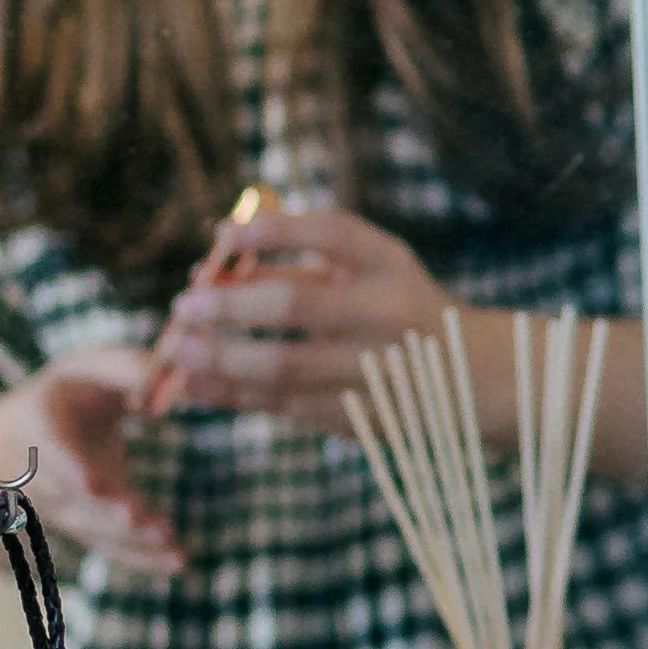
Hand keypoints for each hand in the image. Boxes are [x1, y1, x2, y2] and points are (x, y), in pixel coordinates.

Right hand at [16, 346, 179, 571]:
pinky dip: (142, 559)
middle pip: (73, 500)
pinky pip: (109, 548)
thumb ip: (126, 368)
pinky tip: (178, 563)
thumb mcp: (88, 368)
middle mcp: (40, 475)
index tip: (92, 483)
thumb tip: (170, 382)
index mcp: (37, 425)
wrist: (21, 441)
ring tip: (172, 545)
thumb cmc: (67, 394)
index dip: (69, 467)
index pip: (50, 450)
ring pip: (93, 530)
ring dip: (131, 541)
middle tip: (137, 519)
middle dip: (105, 512)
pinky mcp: (84, 528)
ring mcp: (59, 509)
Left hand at [150, 198, 455, 421]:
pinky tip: (198, 385)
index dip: (274, 231)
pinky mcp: (360, 417)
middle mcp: (387, 316)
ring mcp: (375, 372)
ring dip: (220, 359)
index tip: (225, 234)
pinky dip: (235, 395)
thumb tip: (212, 266)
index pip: (332, 233)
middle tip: (186, 304)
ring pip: (283, 367)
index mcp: (390, 265)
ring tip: (178, 349)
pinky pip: (284, 406)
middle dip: (230, 305)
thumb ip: (304, 263)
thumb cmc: (394, 308)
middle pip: (297, 306)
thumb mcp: (371, 271)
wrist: (468, 378)